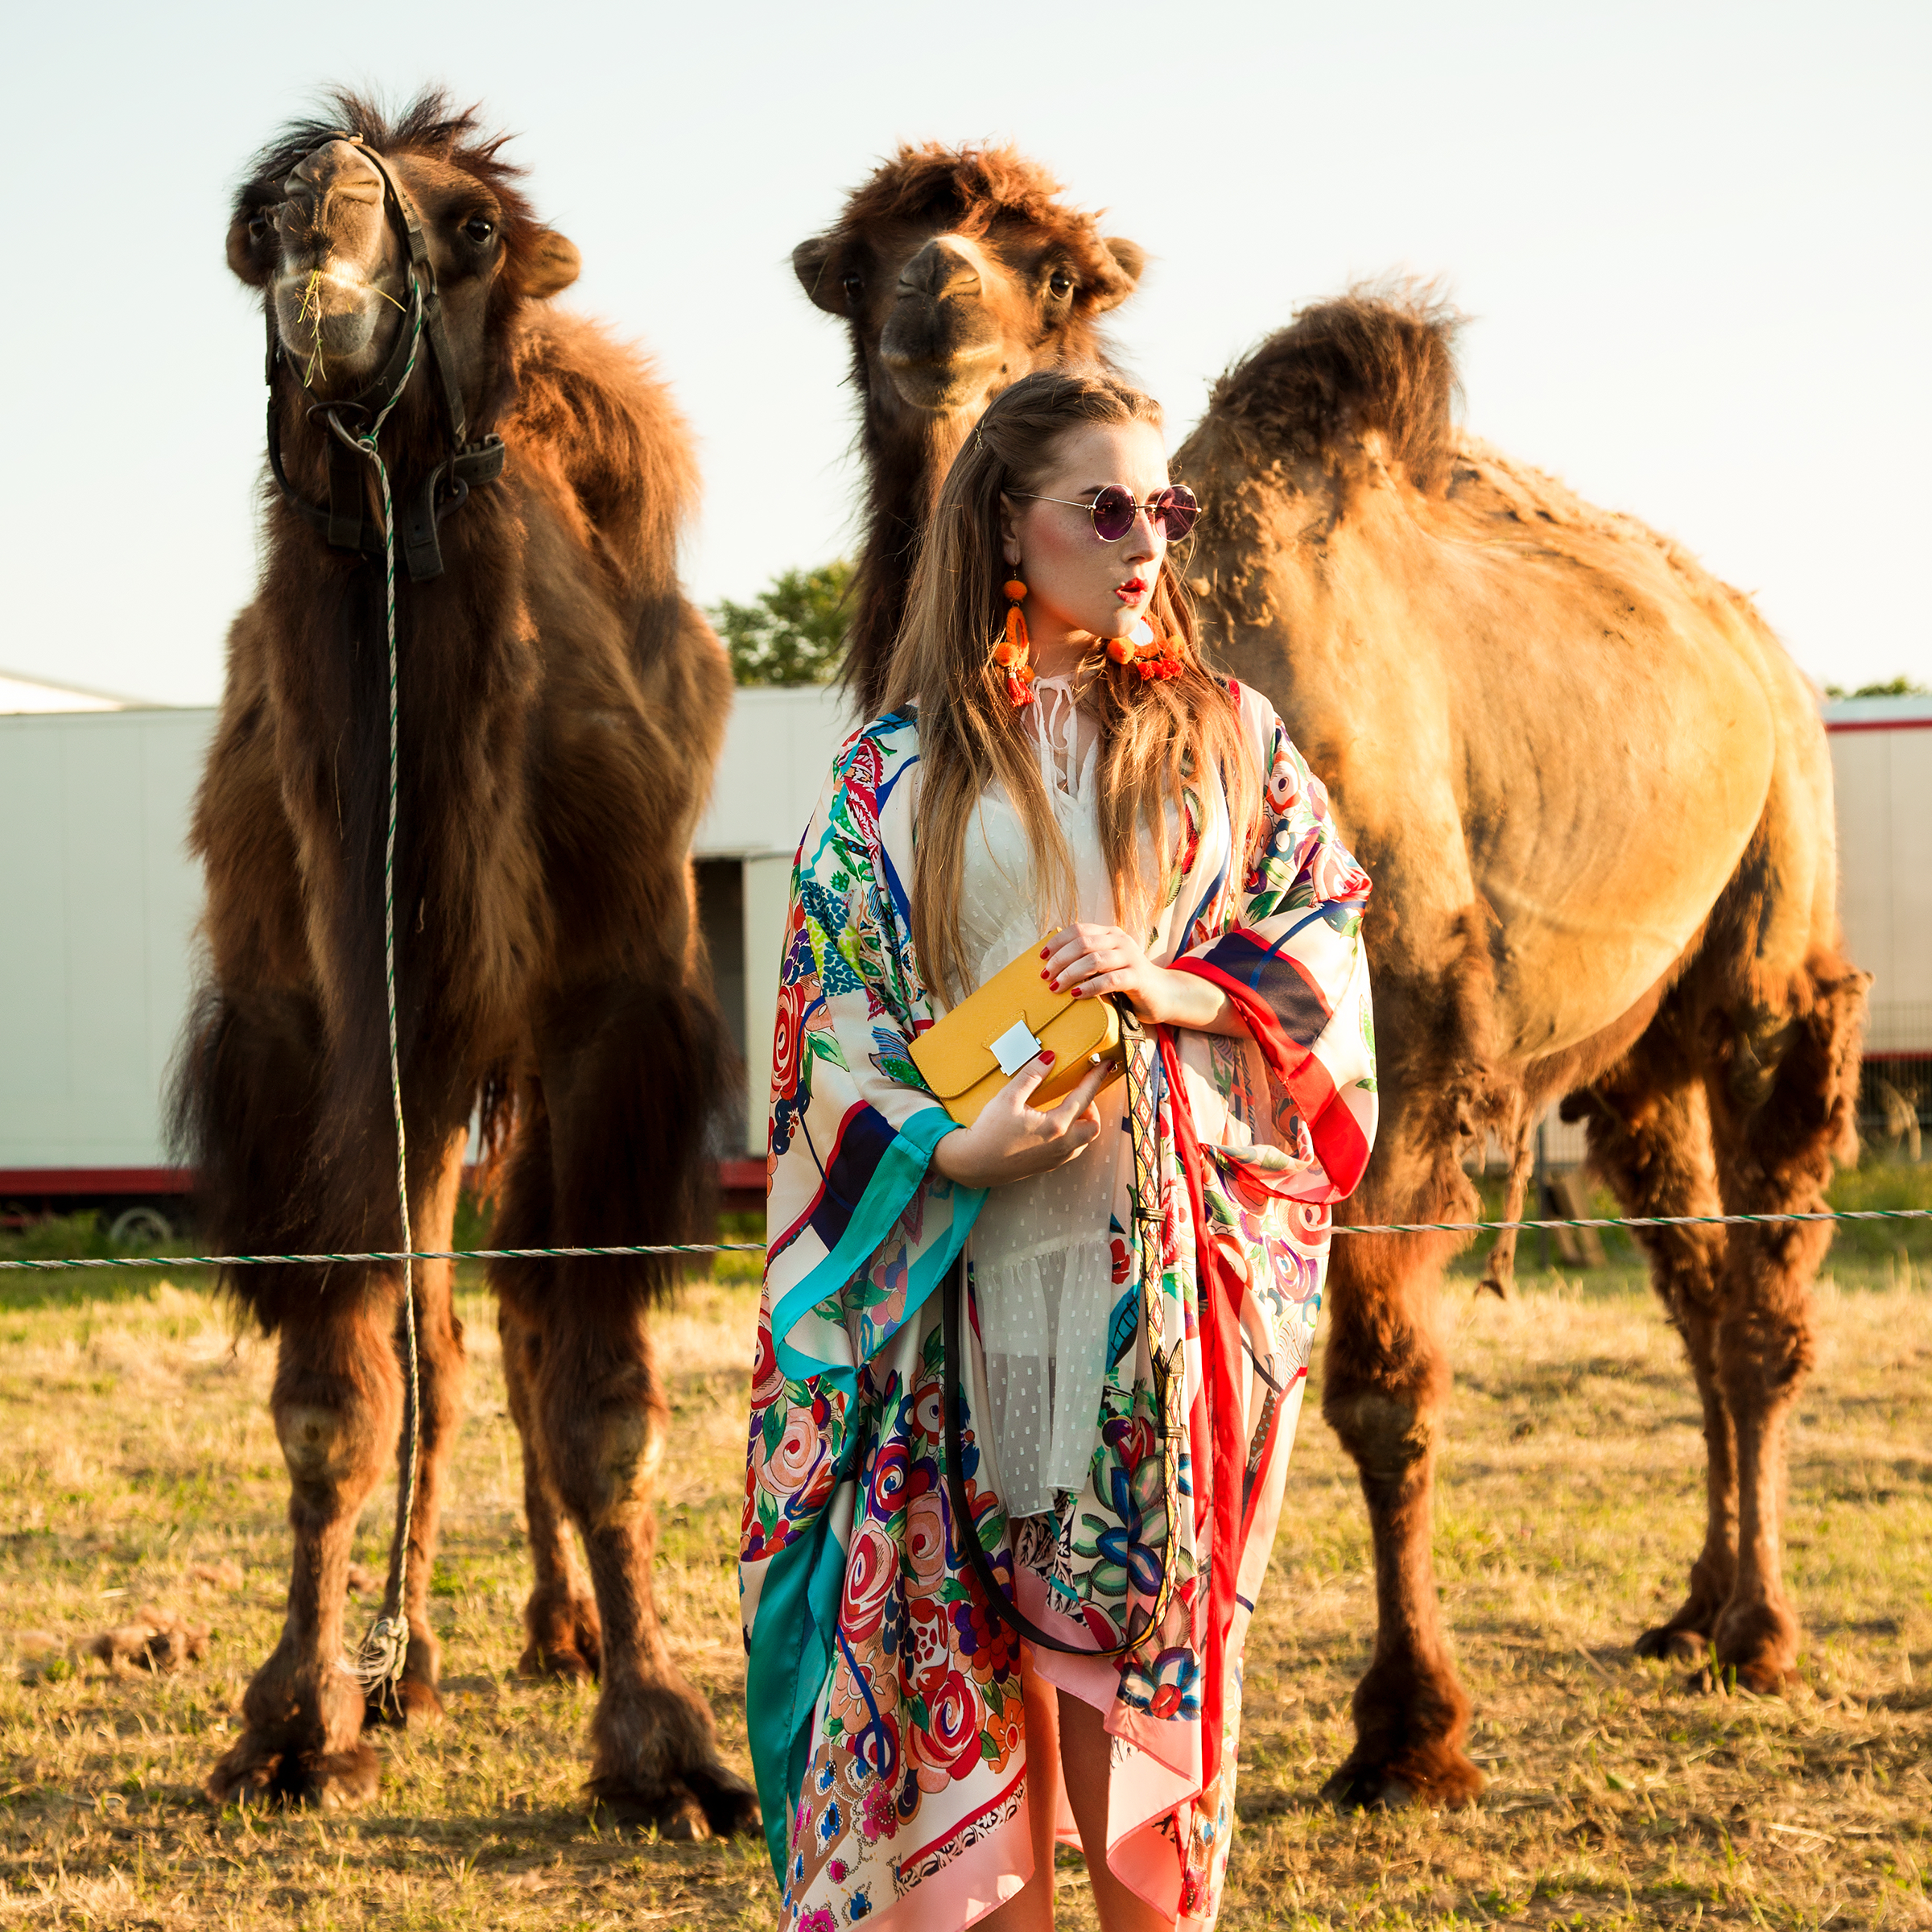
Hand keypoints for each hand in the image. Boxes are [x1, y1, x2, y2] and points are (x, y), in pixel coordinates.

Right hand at [931, 1051, 1109, 1189]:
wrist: (973, 1164)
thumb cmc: (989, 1133)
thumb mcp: (1008, 1098)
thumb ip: (1032, 1076)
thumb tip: (1049, 1058)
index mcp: (1056, 1126)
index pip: (1084, 1097)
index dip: (1095, 1078)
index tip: (1105, 1066)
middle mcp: (1061, 1146)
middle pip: (1093, 1126)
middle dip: (1092, 1107)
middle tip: (1078, 1092)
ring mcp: (1055, 1158)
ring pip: (1084, 1141)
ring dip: (1083, 1123)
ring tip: (1069, 1108)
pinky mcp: (1046, 1166)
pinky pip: (1071, 1150)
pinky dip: (1073, 1136)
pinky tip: (1056, 1126)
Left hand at [1039, 922, 1243, 1032]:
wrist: (1162, 995)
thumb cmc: (1127, 981)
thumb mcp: (1106, 964)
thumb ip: (1087, 958)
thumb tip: (1051, 962)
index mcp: (1110, 933)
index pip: (1078, 930)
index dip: (1057, 942)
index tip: (1041, 958)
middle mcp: (1120, 941)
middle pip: (1082, 943)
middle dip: (1059, 959)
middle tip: (1045, 976)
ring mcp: (1130, 957)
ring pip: (1093, 960)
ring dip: (1070, 974)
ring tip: (1056, 987)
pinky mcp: (1137, 977)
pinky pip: (1109, 980)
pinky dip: (1089, 987)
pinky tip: (1076, 995)